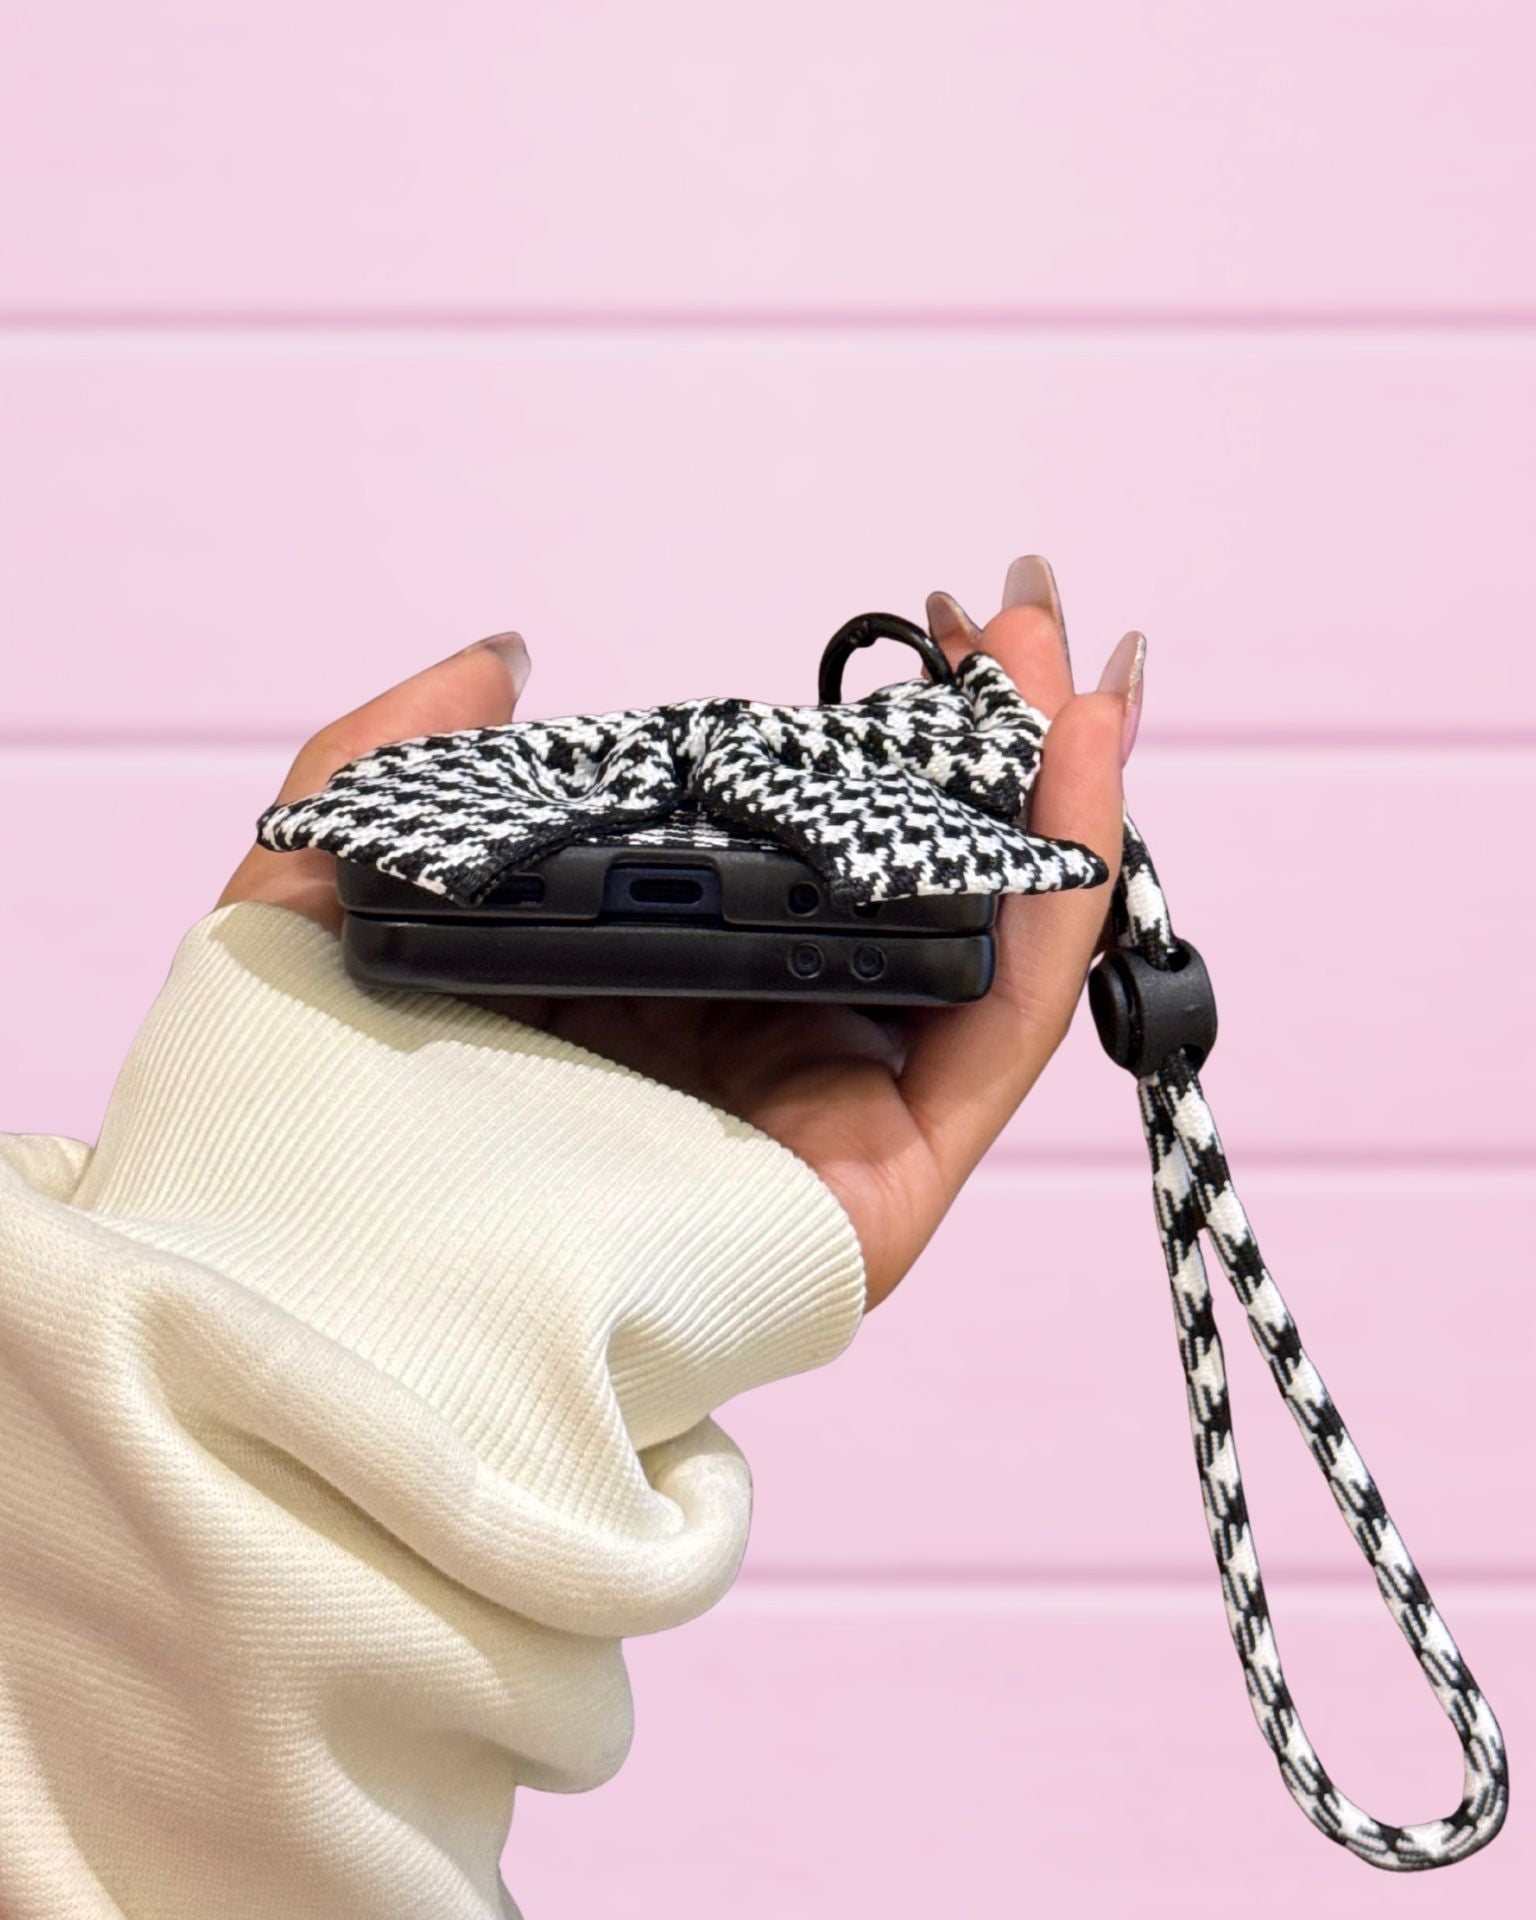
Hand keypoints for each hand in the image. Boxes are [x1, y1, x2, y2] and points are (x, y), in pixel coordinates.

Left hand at [218, 560, 1143, 1310]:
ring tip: (1069, 665)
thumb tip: (501, 657)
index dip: (870, 752)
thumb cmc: (295, 1132)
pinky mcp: (871, 1196)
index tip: (908, 637)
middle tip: (1013, 625)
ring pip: (974, 956)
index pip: (801, 865)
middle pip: (911, 901)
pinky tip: (1080, 773)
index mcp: (644, 1004)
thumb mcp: (320, 898)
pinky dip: (1058, 905)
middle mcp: (745, 1064)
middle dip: (980, 758)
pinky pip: (993, 1034)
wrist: (303, 1311)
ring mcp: (818, 1127)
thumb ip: (396, 761)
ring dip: (1044, 806)